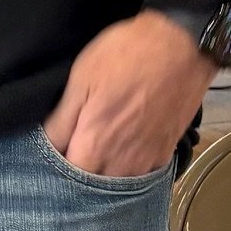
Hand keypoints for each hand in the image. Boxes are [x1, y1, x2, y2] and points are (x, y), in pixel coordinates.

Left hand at [44, 10, 213, 176]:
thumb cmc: (126, 55)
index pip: (65, 176)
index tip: (56, 148)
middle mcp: (120, 163)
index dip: (56, 165)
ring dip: (104, 174)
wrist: (182, 44)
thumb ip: (61, 120)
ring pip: (117, 184)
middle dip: (79, 173)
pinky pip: (141, 175)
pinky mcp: (165, 152)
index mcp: (94, 146)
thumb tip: (47, 144)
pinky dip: (129, 169)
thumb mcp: (81, 79)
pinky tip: (123, 152)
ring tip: (99, 151)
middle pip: (91, 185)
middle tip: (75, 148)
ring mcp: (146, 160)